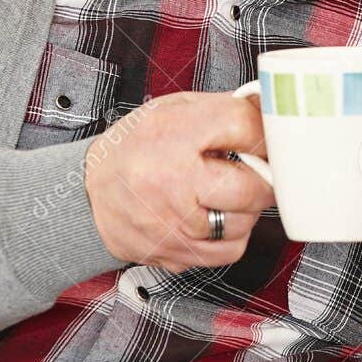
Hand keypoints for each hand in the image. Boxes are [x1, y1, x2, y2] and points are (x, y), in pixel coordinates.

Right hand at [84, 91, 274, 272]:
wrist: (88, 193)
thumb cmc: (137, 148)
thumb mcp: (175, 111)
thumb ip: (226, 108)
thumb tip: (274, 111)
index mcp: (171, 133)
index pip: (244, 126)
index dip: (264, 132)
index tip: (264, 137)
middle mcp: (170, 180)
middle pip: (253, 186)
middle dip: (263, 179)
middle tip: (255, 171)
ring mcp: (171, 223)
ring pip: (244, 222)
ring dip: (246, 208)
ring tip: (227, 193)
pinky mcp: (173, 253)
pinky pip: (230, 250)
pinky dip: (232, 235)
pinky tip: (216, 217)